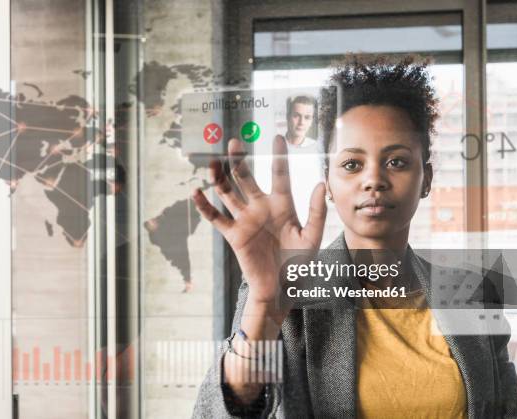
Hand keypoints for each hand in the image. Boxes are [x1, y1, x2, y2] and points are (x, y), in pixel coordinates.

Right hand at [192, 136, 327, 305]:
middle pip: (247, 178)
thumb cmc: (300, 264)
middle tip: (234, 143)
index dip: (278, 156)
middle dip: (240, 161)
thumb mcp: (312, 237)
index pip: (280, 175)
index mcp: (283, 206)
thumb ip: (316, 211)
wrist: (281, 288)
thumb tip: (320, 183)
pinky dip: (204, 206)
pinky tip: (195, 192)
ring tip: (213, 163)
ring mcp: (246, 220)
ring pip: (229, 193)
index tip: (277, 137)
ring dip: (220, 178)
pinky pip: (216, 217)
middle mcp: (262, 208)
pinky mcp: (234, 234)